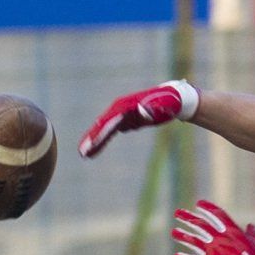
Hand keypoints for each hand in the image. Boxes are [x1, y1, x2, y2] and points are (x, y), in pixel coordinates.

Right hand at [78, 79, 200, 157]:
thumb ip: (151, 110)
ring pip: (104, 130)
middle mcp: (119, 109)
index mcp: (124, 106)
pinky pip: (111, 132)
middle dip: (92, 139)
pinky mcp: (125, 120)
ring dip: (94, 142)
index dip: (99, 135)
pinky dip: (103, 141)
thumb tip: (143, 112)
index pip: (108, 123)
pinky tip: (95, 151)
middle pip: (102, 126)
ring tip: (84, 155)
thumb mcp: (161, 106)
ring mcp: (121, 114)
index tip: (91, 146)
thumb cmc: (168, 103)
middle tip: (82, 153)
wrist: (173, 99)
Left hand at [171, 201, 254, 254]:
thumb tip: (250, 227)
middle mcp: (219, 239)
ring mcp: (211, 252)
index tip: (199, 204)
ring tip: (174, 232)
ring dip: (182, 235)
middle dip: (188, 218)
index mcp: (233, 232)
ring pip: (192, 240)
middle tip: (178, 213)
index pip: (217, 215)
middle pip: (199, 224)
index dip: (207, 209)